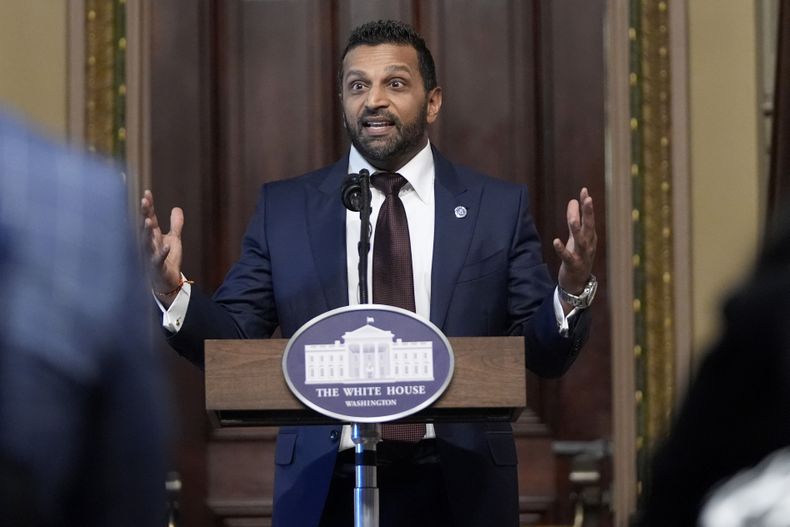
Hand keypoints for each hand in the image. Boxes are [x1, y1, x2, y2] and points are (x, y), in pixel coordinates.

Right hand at [140, 190, 183, 305]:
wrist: (167, 282)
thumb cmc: (167, 260)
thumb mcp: (174, 239)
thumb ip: (175, 225)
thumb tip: (177, 208)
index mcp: (153, 236)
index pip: (149, 217)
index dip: (148, 206)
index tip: (147, 192)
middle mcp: (149, 244)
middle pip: (145, 227)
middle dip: (144, 214)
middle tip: (143, 201)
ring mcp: (151, 255)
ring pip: (147, 242)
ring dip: (146, 231)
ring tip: (148, 220)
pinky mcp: (157, 267)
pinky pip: (158, 259)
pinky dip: (162, 253)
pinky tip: (166, 245)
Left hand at [554, 187, 596, 294]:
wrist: (578, 282)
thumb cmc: (578, 256)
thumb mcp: (576, 236)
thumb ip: (574, 219)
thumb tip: (573, 200)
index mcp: (590, 236)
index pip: (589, 218)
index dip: (587, 205)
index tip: (584, 190)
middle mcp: (588, 244)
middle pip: (589, 226)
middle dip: (588, 212)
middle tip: (588, 199)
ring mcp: (582, 255)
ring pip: (580, 241)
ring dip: (577, 229)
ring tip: (572, 218)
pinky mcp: (573, 265)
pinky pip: (567, 257)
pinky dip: (562, 249)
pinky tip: (556, 241)